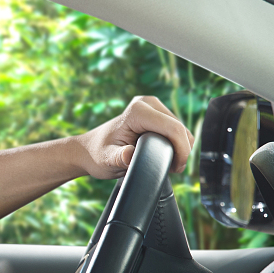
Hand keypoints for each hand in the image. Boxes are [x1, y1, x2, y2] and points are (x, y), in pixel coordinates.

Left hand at [74, 96, 193, 177]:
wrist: (90, 148)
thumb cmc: (98, 154)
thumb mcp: (107, 159)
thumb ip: (119, 158)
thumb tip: (129, 155)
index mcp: (137, 111)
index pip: (173, 128)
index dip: (181, 150)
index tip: (175, 168)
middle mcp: (147, 103)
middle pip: (180, 128)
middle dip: (182, 151)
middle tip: (172, 169)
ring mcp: (153, 105)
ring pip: (181, 129)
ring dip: (180, 148)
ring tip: (168, 164)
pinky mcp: (158, 112)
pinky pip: (177, 129)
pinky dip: (176, 143)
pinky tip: (166, 155)